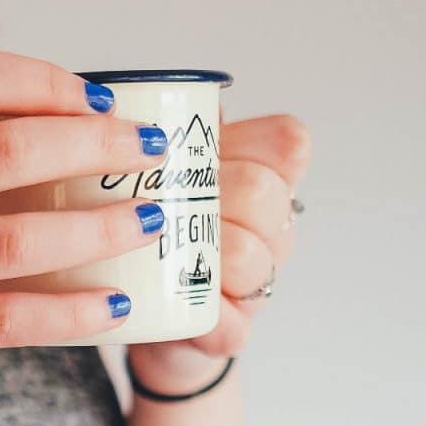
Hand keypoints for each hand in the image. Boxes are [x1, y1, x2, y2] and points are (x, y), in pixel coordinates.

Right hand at [0, 48, 175, 419]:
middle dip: (93, 146)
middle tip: (148, 153)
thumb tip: (30, 111)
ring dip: (98, 226)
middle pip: (1, 149)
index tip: (98, 98)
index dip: (43, 80)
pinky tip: (111, 305)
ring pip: (13, 235)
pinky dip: (65, 312)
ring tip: (151, 218)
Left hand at [127, 114, 310, 392]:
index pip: (287, 144)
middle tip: (163, 204)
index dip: (248, 146)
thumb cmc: (150, 225)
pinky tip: (185, 310)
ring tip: (162, 252)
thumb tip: (138, 93)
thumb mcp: (156, 169)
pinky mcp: (231, 332)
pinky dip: (208, 317)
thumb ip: (157, 128)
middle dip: (212, 197)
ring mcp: (256, 282)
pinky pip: (234, 324)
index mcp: (259, 178)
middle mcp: (270, 229)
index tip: (201, 155)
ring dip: (207, 254)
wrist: (139, 311)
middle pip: (264, 194)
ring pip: (252, 257)